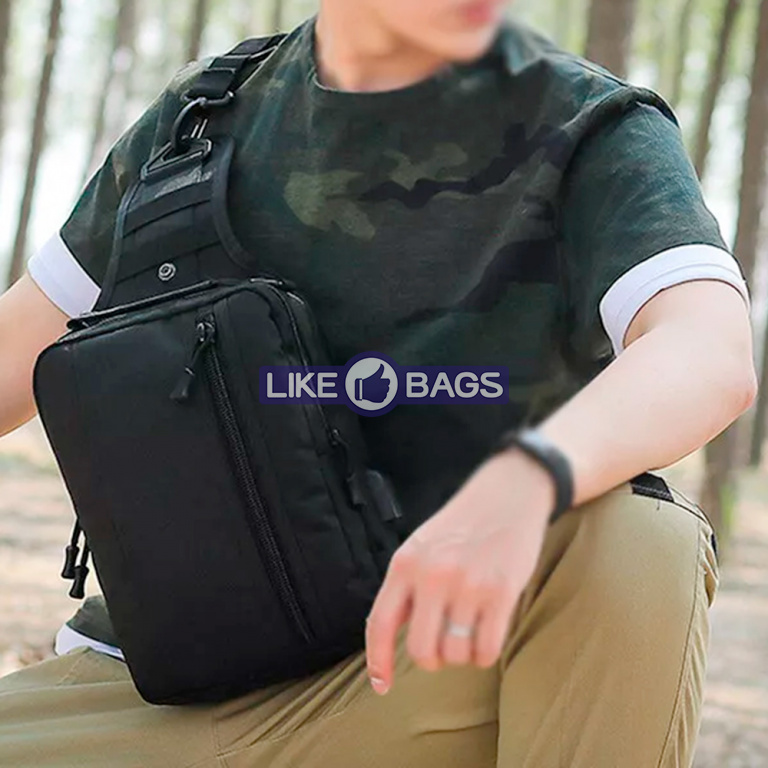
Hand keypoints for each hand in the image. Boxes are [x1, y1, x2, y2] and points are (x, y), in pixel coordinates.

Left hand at [365, 449, 554, 694]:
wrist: (507, 493)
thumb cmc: (462, 525)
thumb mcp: (421, 546)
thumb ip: (406, 586)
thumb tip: (390, 638)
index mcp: (405, 564)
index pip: (379, 623)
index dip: (378, 661)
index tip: (382, 685)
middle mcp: (432, 575)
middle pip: (421, 650)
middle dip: (433, 659)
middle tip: (444, 646)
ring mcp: (467, 584)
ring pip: (455, 654)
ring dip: (462, 654)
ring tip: (470, 631)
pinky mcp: (502, 592)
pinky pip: (487, 649)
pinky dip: (485, 653)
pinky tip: (487, 634)